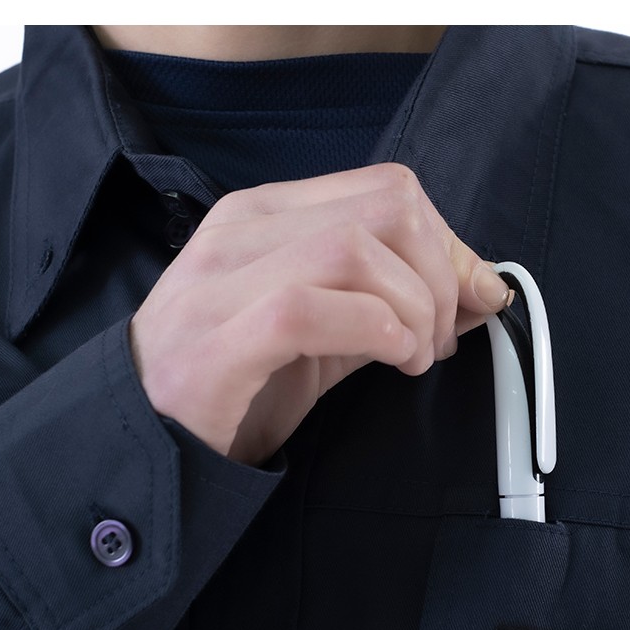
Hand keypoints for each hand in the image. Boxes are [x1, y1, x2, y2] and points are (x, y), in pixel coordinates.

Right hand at [129, 162, 514, 465]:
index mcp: (267, 214)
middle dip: (440, 274)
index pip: (388, 188)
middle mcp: (242, 230)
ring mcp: (222, 280)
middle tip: (437, 339)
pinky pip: (314, 307)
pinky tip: (391, 361)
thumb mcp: (325, 332)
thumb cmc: (236, 384)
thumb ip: (392, 301)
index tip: (467, 301)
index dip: (448, 242)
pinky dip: (378, 331)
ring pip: (355, 248)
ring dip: (412, 308)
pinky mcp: (217, 336)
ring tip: (412, 358)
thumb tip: (484, 287)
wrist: (145, 440)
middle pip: (385, 208)